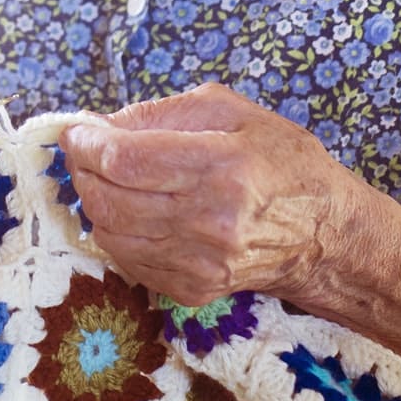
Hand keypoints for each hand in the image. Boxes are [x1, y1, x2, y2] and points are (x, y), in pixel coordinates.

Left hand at [58, 82, 357, 306]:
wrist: (325, 235)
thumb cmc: (281, 161)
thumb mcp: (232, 111)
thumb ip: (163, 113)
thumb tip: (101, 125)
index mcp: (220, 166)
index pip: (125, 159)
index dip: (87, 144)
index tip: (76, 132)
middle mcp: (208, 220)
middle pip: (109, 199)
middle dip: (83, 170)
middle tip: (85, 152)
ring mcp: (199, 262)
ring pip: (110, 232)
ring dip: (95, 201)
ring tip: (107, 179)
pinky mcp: (192, 289)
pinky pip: (127, 260)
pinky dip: (116, 232)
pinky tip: (132, 211)